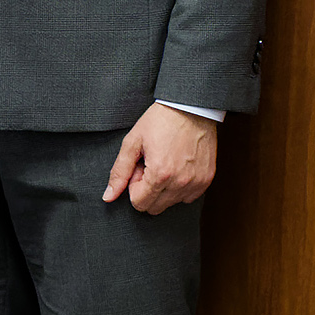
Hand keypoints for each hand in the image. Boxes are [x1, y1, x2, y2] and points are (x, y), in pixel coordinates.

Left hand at [102, 103, 217, 214]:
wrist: (191, 106)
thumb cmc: (160, 120)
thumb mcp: (133, 142)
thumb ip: (119, 172)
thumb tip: (108, 197)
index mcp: (160, 174)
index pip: (139, 203)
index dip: (134, 186)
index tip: (139, 167)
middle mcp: (180, 183)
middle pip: (154, 208)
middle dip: (147, 190)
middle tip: (150, 165)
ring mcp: (196, 182)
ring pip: (171, 204)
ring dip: (164, 188)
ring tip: (165, 162)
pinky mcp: (206, 179)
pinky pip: (188, 197)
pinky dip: (180, 187)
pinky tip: (178, 166)